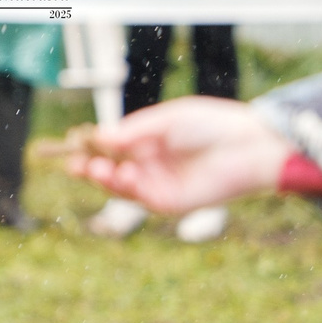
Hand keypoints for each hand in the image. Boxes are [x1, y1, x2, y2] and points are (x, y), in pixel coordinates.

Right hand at [63, 97, 295, 215]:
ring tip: (96, 168)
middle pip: (110, 171)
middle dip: (89, 168)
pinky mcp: (171, 202)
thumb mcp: (167, 120)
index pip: (110, 148)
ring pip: (121, 187)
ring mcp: (159, 185)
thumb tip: (100, 136)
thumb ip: (135, 130)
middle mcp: (150, 166)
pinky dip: (127, 188)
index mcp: (147, 143)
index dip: (91, 147)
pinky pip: (141, 198)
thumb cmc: (211, 125)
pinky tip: (123, 174)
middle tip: (74, 164)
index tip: (74, 142)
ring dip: (104, 180)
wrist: (248, 146)